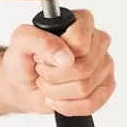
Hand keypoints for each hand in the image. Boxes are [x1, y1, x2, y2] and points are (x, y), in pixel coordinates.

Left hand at [0, 9, 115, 115]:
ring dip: (56, 90)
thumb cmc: (23, 59)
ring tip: (48, 82)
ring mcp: (104, 65)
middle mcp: (97, 41)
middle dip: (53, 75)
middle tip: (42, 69)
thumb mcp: (20, 40)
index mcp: (81, 21)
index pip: (79, 42)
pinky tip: (57, 97)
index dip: (55, 54)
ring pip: (84, 88)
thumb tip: (65, 56)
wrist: (20, 83)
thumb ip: (38, 39)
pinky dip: (66, 106)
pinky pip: (91, 104)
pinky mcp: (105, 87)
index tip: (42, 54)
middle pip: (83, 68)